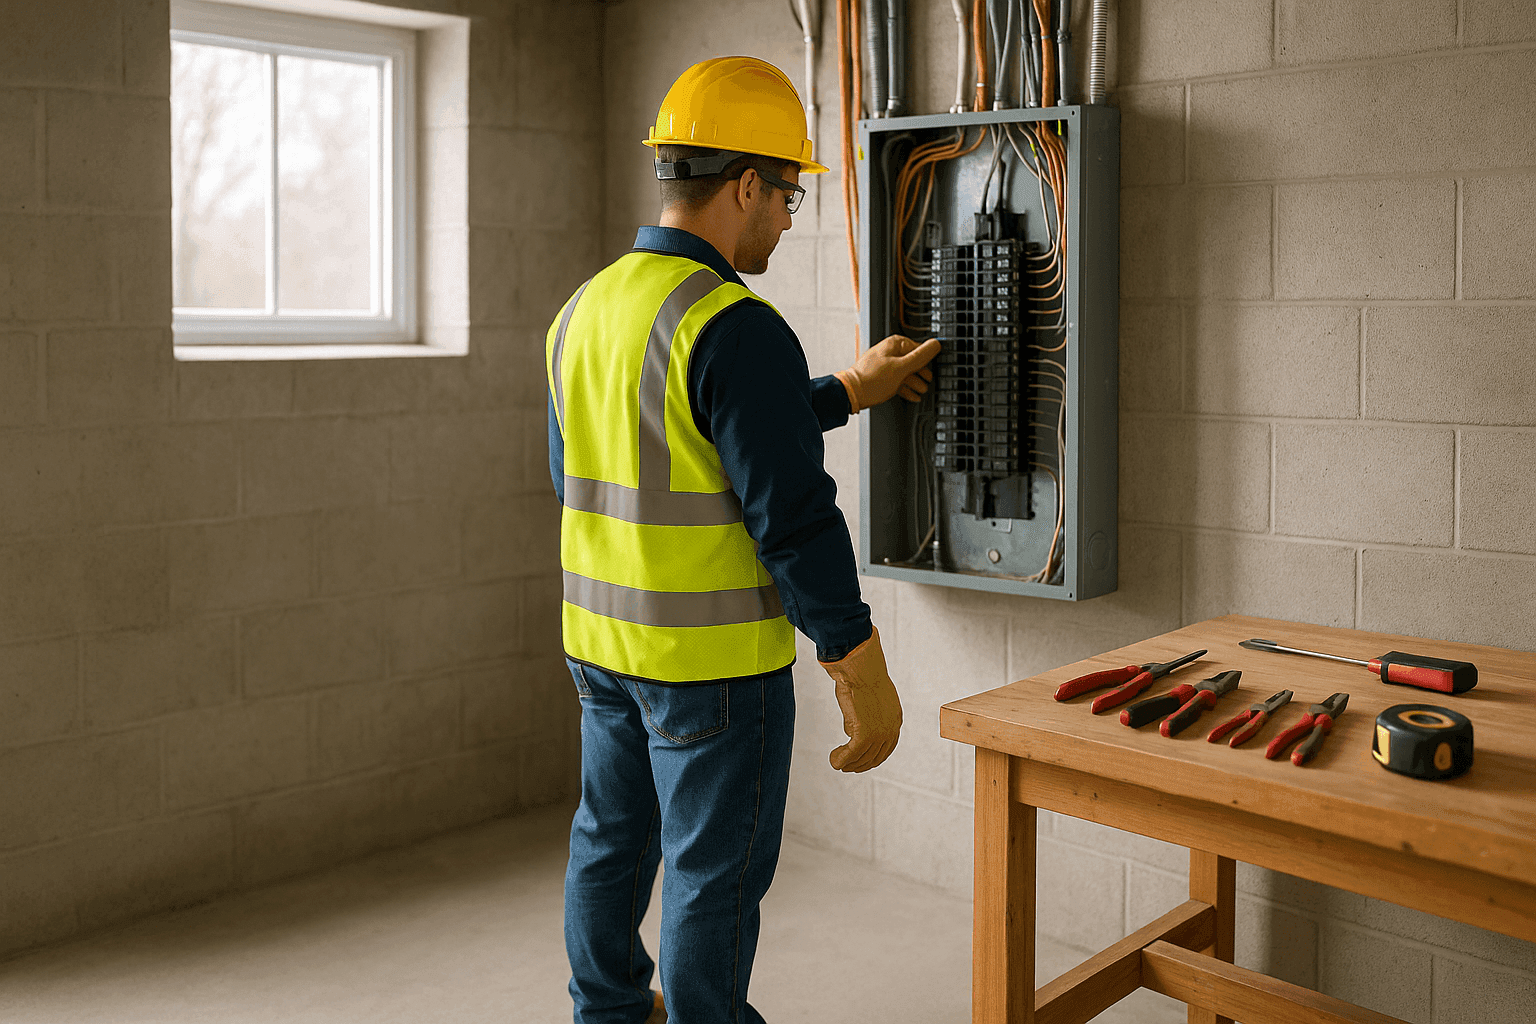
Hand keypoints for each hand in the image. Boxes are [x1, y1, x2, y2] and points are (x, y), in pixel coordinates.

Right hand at [820, 627, 902, 771]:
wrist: (861, 668)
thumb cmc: (862, 675)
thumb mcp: (870, 698)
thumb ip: (866, 716)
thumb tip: (851, 732)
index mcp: (895, 719)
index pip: (887, 747)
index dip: (873, 757)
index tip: (861, 761)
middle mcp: (891, 728)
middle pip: (875, 756)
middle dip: (860, 764)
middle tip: (846, 766)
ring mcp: (879, 732)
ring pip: (862, 757)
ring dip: (848, 763)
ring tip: (836, 763)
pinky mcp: (865, 734)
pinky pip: (852, 753)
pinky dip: (841, 759)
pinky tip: (834, 758)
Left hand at [834, 335, 941, 413]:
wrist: (852, 394)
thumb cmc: (872, 380)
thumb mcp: (902, 368)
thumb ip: (920, 357)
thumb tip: (936, 344)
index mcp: (894, 344)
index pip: (918, 348)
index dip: (926, 361)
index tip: (932, 370)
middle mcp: (889, 352)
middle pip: (912, 361)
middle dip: (921, 374)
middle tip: (927, 382)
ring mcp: (884, 365)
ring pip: (905, 372)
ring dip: (915, 383)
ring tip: (921, 391)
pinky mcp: (880, 378)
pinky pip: (897, 381)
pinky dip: (906, 388)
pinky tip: (912, 396)